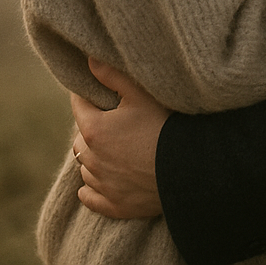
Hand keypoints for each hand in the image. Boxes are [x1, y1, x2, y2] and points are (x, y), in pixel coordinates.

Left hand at [71, 57, 168, 218]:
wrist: (187, 168)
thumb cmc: (164, 126)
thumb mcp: (140, 94)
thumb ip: (112, 75)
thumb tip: (89, 60)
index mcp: (94, 130)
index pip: (78, 106)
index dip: (87, 95)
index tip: (97, 91)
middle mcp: (91, 159)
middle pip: (80, 139)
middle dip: (90, 128)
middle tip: (111, 120)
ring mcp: (101, 185)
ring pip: (85, 167)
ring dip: (94, 157)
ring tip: (114, 147)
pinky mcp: (113, 205)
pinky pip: (90, 196)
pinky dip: (93, 187)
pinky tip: (104, 178)